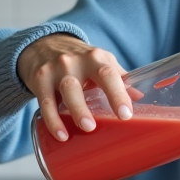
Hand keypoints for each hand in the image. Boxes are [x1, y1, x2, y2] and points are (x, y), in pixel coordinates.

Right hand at [17, 34, 132, 140]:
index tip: (126, 114)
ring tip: (86, 128)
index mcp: (97, 58)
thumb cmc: (79, 60)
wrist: (44, 45)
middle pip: (86, 81)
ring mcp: (57, 69)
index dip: (119, 93)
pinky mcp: (40, 79)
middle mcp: (77, 61)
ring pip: (67, 89)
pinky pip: (46, 102)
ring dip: (77, 110)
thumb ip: (118, 79)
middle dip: (94, 102)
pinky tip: (61, 135)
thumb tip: (140, 98)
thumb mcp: (100, 63)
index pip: (110, 74)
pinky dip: (53, 120)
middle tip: (99, 125)